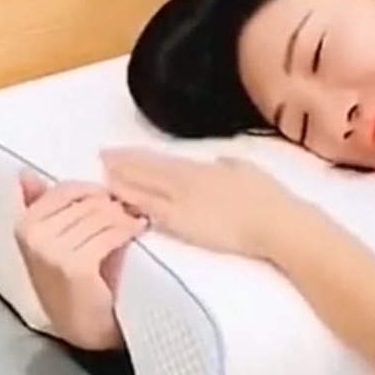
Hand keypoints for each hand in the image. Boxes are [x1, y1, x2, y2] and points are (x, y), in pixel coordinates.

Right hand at [13, 171, 146, 350]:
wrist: (82, 326)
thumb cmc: (71, 281)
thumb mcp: (50, 242)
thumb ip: (40, 206)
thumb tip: (25, 174)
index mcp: (25, 224)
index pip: (67, 188)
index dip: (95, 192)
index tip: (112, 200)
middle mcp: (33, 235)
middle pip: (87, 201)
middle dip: (113, 204)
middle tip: (130, 211)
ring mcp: (52, 251)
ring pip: (101, 215)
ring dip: (124, 216)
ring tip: (135, 222)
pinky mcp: (75, 266)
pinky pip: (110, 233)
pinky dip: (128, 230)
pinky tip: (137, 231)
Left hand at [100, 148, 300, 259]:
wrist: (273, 223)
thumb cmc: (267, 197)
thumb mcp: (246, 169)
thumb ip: (226, 165)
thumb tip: (217, 162)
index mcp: (202, 168)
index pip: (162, 159)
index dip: (138, 154)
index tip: (121, 150)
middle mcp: (187, 181)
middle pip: (147, 170)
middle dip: (123, 163)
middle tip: (101, 157)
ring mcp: (182, 203)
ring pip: (144, 188)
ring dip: (122, 181)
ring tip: (103, 176)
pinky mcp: (182, 225)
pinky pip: (151, 211)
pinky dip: (134, 204)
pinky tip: (120, 201)